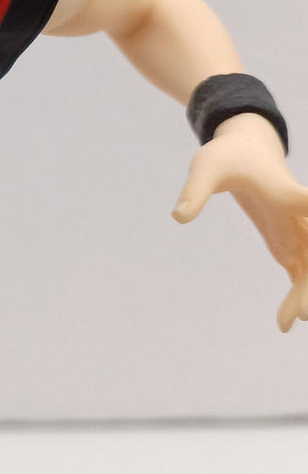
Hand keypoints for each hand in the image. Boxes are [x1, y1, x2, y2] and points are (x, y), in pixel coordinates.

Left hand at [172, 113, 307, 332]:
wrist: (247, 148)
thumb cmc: (228, 155)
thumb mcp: (206, 167)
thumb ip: (195, 192)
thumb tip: (178, 217)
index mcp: (285, 194)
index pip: (307, 205)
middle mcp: (299, 215)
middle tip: (303, 314)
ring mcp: (297, 230)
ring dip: (304, 294)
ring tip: (286, 324)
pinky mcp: (288, 240)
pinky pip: (298, 271)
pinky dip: (296, 293)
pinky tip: (284, 322)